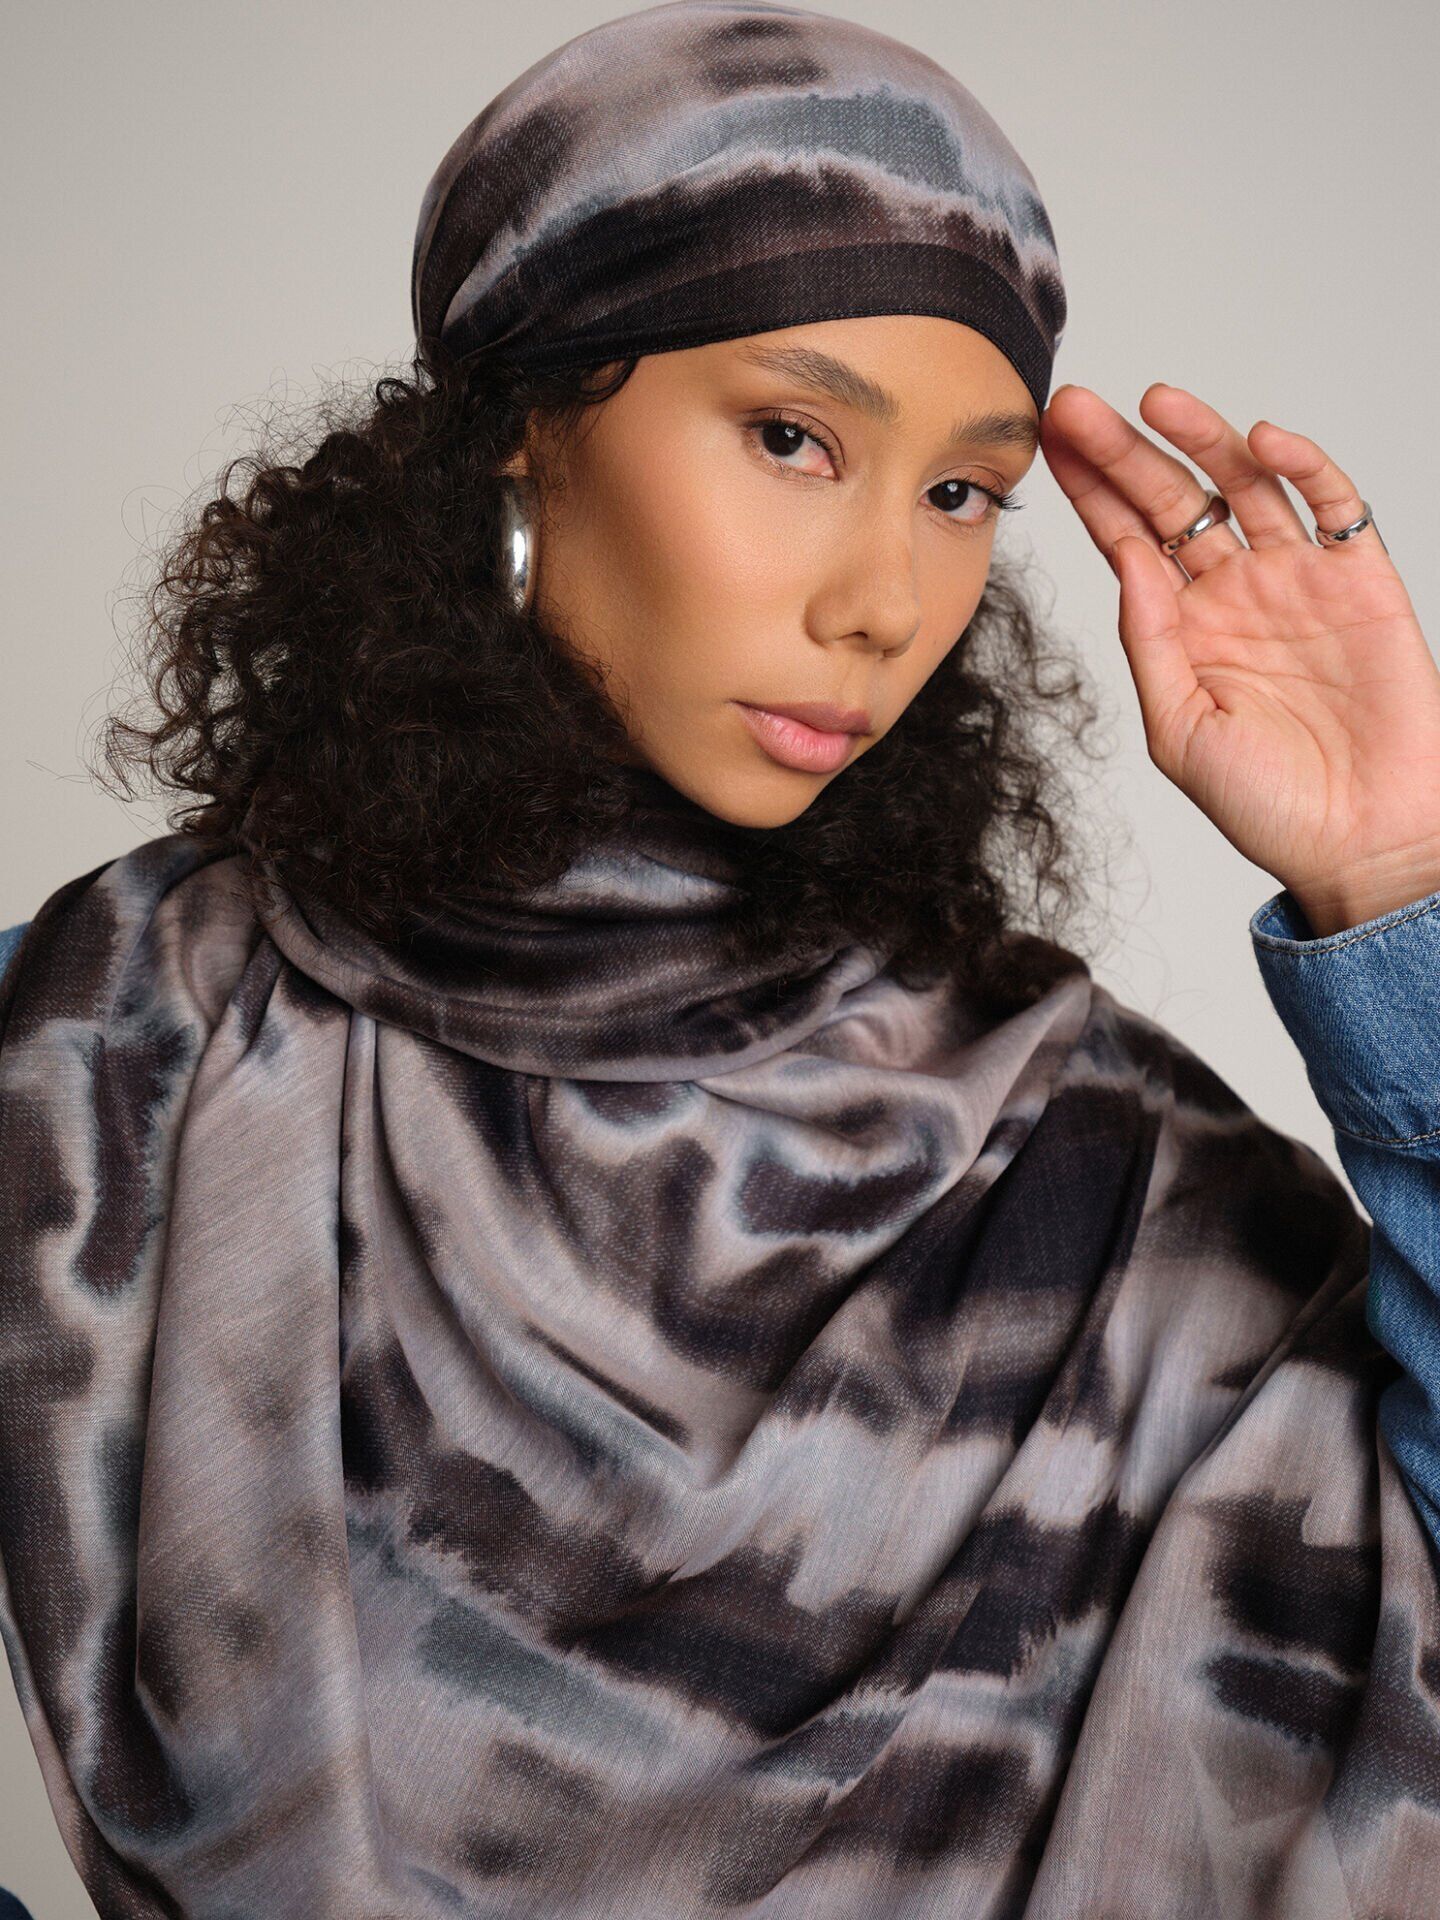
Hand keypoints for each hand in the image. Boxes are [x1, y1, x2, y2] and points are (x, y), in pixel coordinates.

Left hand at [1040, 382, 1439, 935]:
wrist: (1364, 843)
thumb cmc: (1269, 805)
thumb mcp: (1180, 731)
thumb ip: (1149, 644)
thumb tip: (1123, 562)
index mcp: (1183, 628)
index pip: (1125, 540)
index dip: (1088, 491)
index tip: (1047, 442)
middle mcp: (1234, 593)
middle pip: (1170, 501)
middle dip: (1122, 452)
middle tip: (1076, 407)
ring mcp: (1296, 580)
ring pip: (1244, 486)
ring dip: (1201, 440)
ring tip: (1157, 402)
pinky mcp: (1361, 579)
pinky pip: (1332, 505)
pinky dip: (1303, 465)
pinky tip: (1262, 441)